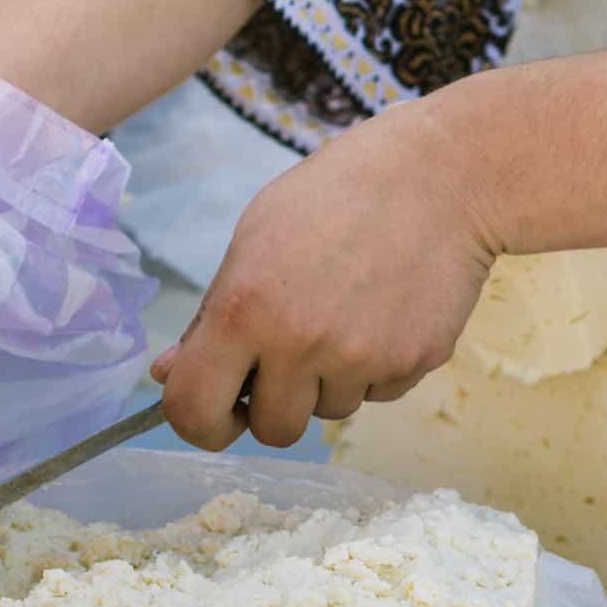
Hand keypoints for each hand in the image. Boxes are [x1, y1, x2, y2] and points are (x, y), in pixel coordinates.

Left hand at [152, 96, 496, 450]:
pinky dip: (376, 367)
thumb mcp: (254, 239)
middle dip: (275, 404)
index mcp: (245, 308)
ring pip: (329, 412)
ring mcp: (362, 359)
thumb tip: (168, 375)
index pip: (194, 410)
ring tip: (349, 312)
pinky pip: (378, 393)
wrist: (439, 176)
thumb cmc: (334, 195)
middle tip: (292, 356)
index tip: (218, 414)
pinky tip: (386, 311)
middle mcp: (301, 343)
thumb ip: (210, 317)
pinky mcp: (413, 363)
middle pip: (273, 430)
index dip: (200, 424)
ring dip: (330, 381)